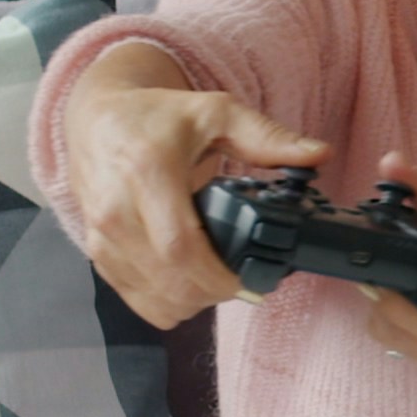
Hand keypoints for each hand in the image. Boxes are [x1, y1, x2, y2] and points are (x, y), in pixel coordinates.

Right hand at [57, 47, 329, 328]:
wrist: (96, 119)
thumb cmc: (156, 116)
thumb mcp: (216, 113)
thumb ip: (267, 137)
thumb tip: (319, 155)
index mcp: (147, 171)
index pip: (181, 247)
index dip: (219, 277)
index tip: (249, 281)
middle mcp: (116, 209)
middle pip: (170, 281)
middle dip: (214, 294)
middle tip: (241, 282)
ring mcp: (101, 236)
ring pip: (154, 299)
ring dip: (193, 302)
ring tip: (215, 279)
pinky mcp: (96, 254)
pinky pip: (136, 301)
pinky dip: (168, 302)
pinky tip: (186, 281)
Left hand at [353, 151, 416, 370]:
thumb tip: (391, 164)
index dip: (402, 311)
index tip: (382, 279)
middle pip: (413, 341)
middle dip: (384, 305)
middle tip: (380, 268)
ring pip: (404, 348)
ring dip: (386, 315)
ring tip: (392, 279)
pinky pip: (410, 351)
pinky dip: (397, 325)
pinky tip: (404, 298)